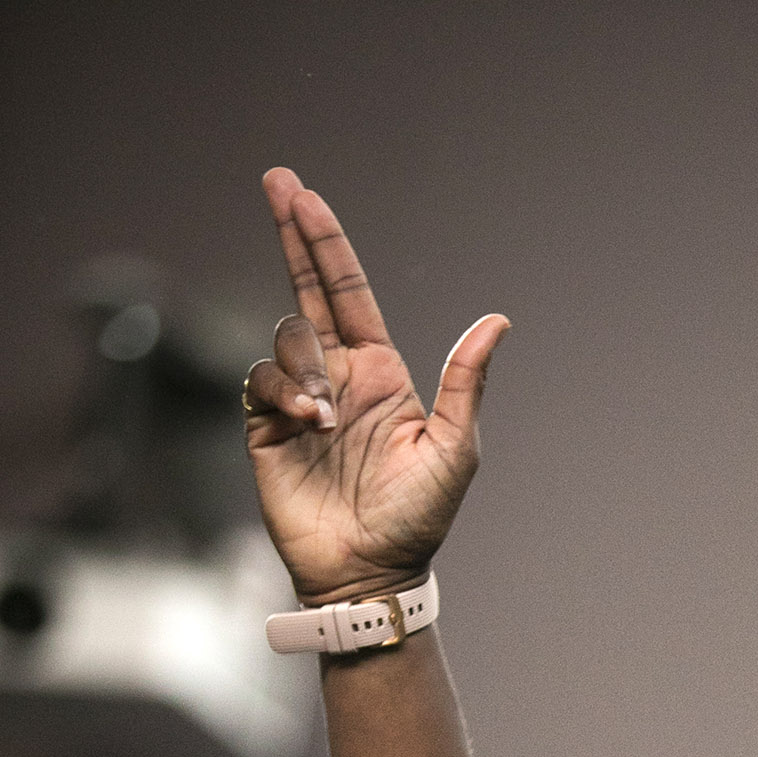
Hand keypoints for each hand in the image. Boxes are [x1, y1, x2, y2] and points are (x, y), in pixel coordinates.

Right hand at [241, 168, 510, 605]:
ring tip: (326, 421)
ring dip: (306, 365)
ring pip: (286, 341)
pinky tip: (306, 423)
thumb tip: (497, 320)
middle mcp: (337, 378)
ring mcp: (299, 402)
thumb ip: (465, 382)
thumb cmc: (418, 519)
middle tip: (277, 181)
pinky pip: (261, 382)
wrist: (368, 574)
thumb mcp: (455, 449)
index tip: (302, 196)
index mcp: (381, 374)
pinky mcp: (266, 430)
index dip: (325, 243)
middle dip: (293, 235)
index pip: (347, 293)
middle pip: (307, 290)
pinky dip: (282, 391)